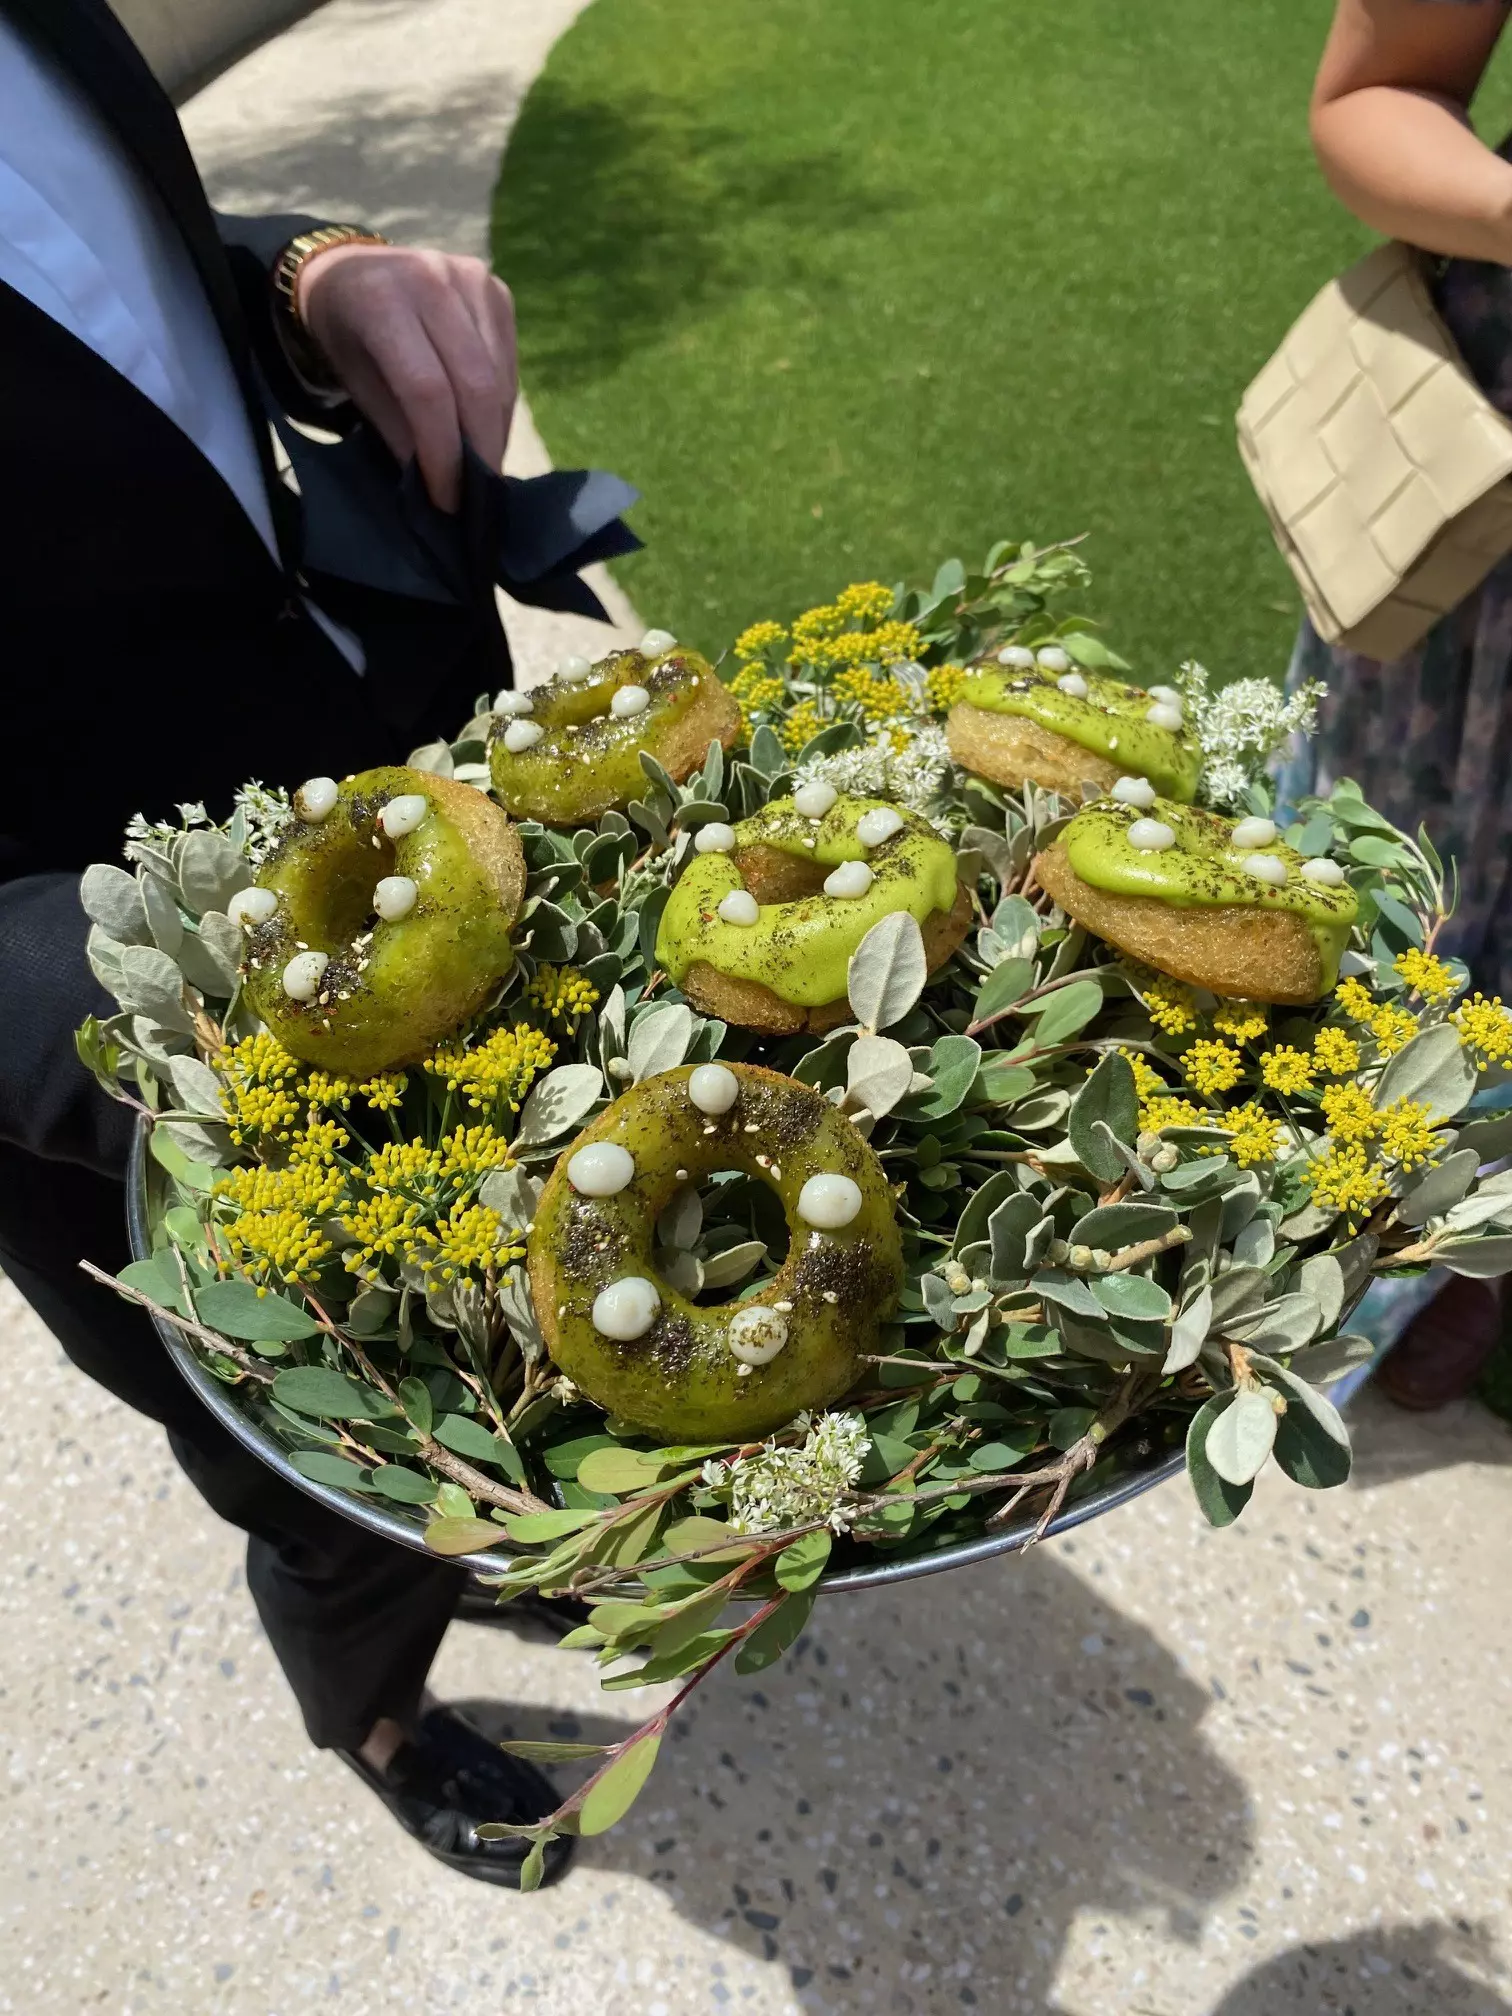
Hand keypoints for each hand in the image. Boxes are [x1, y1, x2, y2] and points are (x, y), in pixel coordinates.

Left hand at [297, 244, 516, 512]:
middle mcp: (431, 279)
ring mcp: (471, 278)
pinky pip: (509, 362)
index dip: (442, 452)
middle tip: (478, 495)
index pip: (427, 390)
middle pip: (474, 383)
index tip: (447, 498)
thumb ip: (396, 431)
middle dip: (480, 450)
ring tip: (483, 468)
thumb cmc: (348, 334)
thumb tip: (438, 485)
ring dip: (496, 432)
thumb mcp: (356, 383)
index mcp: (382, 300)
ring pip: (499, 377)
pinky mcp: (496, 289)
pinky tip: (488, 430)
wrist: (352, 269)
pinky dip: (502, 406)